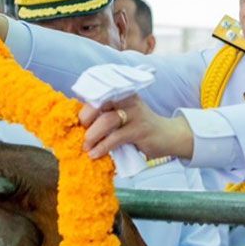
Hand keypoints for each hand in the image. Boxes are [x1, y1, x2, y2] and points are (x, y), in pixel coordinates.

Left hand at [78, 94, 193, 160]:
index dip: (84, 102)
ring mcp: (135, 114)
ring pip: (107, 120)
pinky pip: (115, 138)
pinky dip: (102, 147)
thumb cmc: (139, 127)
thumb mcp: (123, 115)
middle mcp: (128, 99)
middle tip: (80, 131)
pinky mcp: (139, 130)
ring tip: (86, 146)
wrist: (167, 136)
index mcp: (122, 93)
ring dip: (92, 135)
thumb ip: (106, 114)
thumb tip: (79, 122)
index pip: (98, 91)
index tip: (76, 118)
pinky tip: (95, 154)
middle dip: (86, 118)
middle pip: (100, 103)